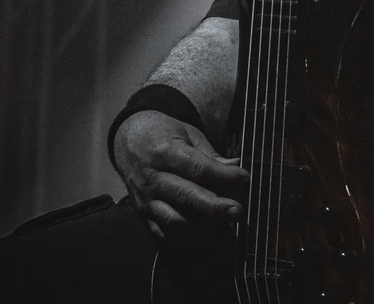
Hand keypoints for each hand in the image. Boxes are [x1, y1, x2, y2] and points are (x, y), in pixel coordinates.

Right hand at [113, 110, 248, 246]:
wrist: (129, 142)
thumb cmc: (164, 135)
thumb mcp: (188, 134)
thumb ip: (210, 154)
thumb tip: (236, 165)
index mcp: (166, 152)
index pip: (197, 168)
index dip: (223, 176)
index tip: (244, 180)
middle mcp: (153, 179)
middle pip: (186, 197)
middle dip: (215, 208)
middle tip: (238, 211)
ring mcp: (146, 200)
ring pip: (174, 222)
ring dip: (202, 228)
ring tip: (224, 226)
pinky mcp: (143, 216)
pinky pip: (164, 236)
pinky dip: (186, 240)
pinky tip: (205, 234)